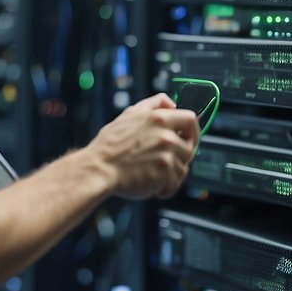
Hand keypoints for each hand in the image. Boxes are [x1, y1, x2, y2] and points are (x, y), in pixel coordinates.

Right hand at [85, 93, 199, 199]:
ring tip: (153, 174)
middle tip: (165, 161)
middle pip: (190, 147)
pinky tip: (152, 184)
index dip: (192, 130)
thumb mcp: (130, 114)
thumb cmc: (110, 145)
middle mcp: (165, 135)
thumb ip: (153, 105)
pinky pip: (175, 183)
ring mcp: (166, 155)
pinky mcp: (164, 174)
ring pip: (183, 167)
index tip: (187, 137)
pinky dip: (164, 188)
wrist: (99, 169)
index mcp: (159, 118)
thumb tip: (171, 103)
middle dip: (180, 156)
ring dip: (170, 174)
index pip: (191, 119)